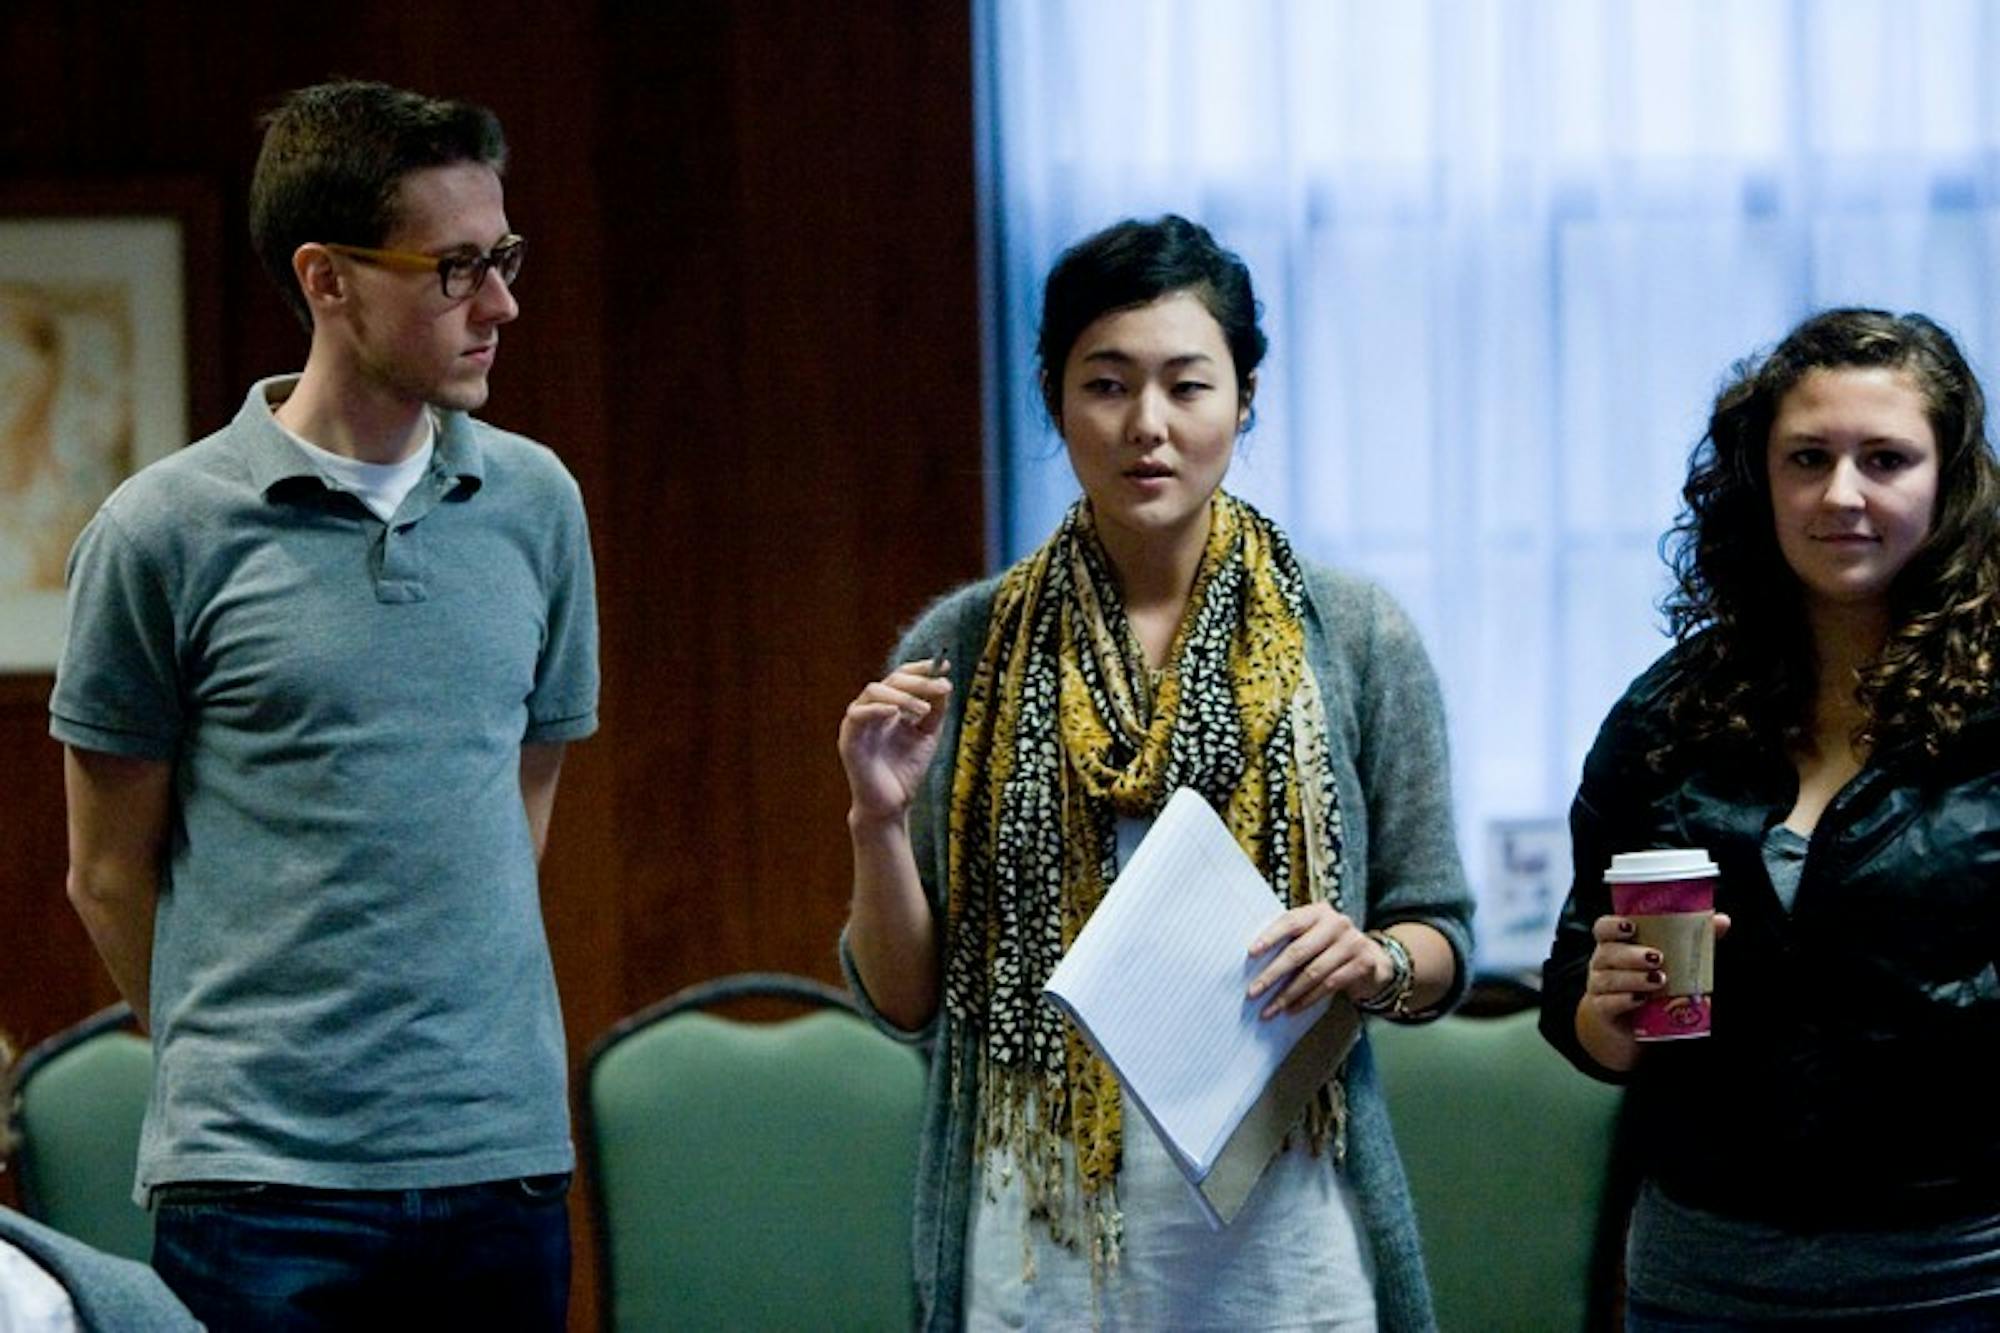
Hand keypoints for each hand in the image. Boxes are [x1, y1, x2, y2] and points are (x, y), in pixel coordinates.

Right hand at [838, 656, 952, 823]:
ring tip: (924, 710)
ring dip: (902, 696)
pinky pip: (858, 714)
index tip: (943, 665)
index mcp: (889, 706)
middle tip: (942, 687)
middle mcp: (872, 709)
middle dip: (918, 681)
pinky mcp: (848, 738)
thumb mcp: (928, 735)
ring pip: (874, 691)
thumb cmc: (906, 771)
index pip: (902, 677)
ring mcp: (859, 722)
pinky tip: (896, 714)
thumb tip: (944, 684)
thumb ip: (936, 711)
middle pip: (891, 680)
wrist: (892, 804)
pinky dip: (877, 709)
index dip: (921, 669)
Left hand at [1245, 902, 1388, 1018]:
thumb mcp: (1313, 934)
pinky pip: (1329, 986)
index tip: (1251, 953)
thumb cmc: (1330, 946)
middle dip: (1273, 974)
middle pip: (1299, 951)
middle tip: (1253, 991)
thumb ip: (1291, 939)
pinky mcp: (1362, 964)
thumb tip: (1254, 960)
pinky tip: (1292, 1009)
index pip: (1290, 921)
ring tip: (1270, 1008)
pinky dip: (1307, 1000)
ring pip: (1313, 973)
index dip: (1270, 937)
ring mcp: (1352, 943)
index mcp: (1319, 912)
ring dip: (1288, 994)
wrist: (1372, 958)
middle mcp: (1337, 923)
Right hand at [1576, 911, 1731, 1067]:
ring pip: (1608, 978)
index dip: (1613, 925)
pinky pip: (1607, 1003)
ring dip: (1633, 978)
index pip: (1602, 928)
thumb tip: (1722, 921)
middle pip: (1607, 952)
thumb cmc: (1647, 983)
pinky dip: (1624, 1000)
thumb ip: (1690, 940)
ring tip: (1658, 980)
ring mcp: (1599, 987)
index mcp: (1614, 945)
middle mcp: (1602, 963)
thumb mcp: (1668, 960)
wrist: (1628, 1023)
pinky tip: (1641, 999)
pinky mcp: (1602, 1011)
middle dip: (1632, 954)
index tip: (1632, 926)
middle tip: (1658, 958)